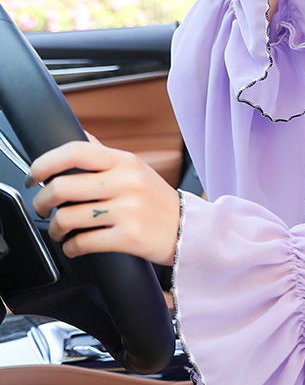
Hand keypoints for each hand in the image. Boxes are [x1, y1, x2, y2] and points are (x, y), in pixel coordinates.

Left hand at [29, 139, 180, 265]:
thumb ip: (106, 155)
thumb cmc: (159, 202)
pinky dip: (71, 248)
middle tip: (43, 208)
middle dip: (43, 202)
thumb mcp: (138, 169)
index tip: (35, 176)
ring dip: (55, 229)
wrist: (190, 230)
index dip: (45, 162)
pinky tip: (75, 246)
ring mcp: (129, 210)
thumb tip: (80, 136)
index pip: (75, 151)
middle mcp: (128, 183)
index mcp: (126, 162)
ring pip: (68, 218)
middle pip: (63, 187)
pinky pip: (83, 243)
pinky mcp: (129, 238)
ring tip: (60, 230)